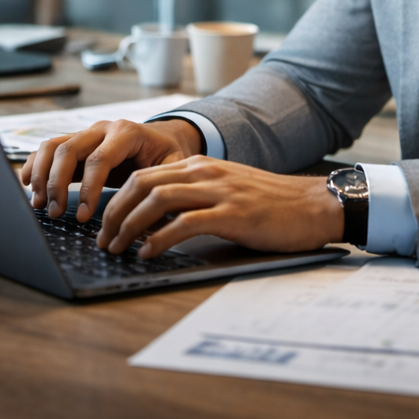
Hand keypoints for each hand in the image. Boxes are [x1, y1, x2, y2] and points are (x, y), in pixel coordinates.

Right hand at [20, 118, 201, 222]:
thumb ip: (161, 187)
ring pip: (53, 146)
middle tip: (55, 212)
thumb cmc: (169, 154)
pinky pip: (49, 148)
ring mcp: (86, 133)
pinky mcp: (77, 143)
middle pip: (68, 150)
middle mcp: (102, 129)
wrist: (165, 136)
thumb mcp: (175, 167)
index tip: (82, 215)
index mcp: (126, 132)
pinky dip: (35, 164)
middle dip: (57, 183)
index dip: (87, 189)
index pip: (98, 160)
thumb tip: (149, 221)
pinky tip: (28, 183)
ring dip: (41, 175)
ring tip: (39, 203)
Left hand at [96, 158, 343, 258]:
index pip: (144, 176)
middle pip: (142, 185)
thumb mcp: (227, 192)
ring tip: (118, 248)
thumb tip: (157, 223)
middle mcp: (206, 173)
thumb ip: (196, 199)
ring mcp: (219, 192)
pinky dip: (160, 238)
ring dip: (130, 226)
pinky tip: (148, 253)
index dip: (117, 200)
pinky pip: (185, 223)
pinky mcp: (233, 214)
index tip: (105, 224)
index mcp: (201, 166)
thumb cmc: (272, 206)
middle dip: (115, 213)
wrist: (315, 206)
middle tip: (104, 239)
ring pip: (158, 200)